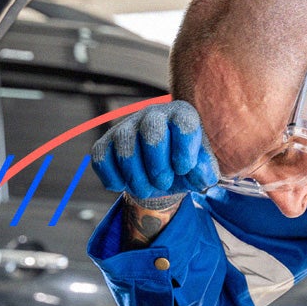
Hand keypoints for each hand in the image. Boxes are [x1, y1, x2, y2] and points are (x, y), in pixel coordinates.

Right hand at [90, 100, 217, 206]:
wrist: (162, 175)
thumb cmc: (184, 167)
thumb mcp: (201, 170)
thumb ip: (205, 170)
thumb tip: (197, 173)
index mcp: (181, 115)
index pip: (184, 124)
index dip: (184, 151)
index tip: (183, 169)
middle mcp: (153, 115)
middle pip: (151, 132)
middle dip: (158, 166)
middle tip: (164, 182)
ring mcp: (127, 127)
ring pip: (125, 146)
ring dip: (136, 177)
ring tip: (146, 190)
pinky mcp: (106, 143)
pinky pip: (101, 158)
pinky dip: (112, 177)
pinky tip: (124, 185)